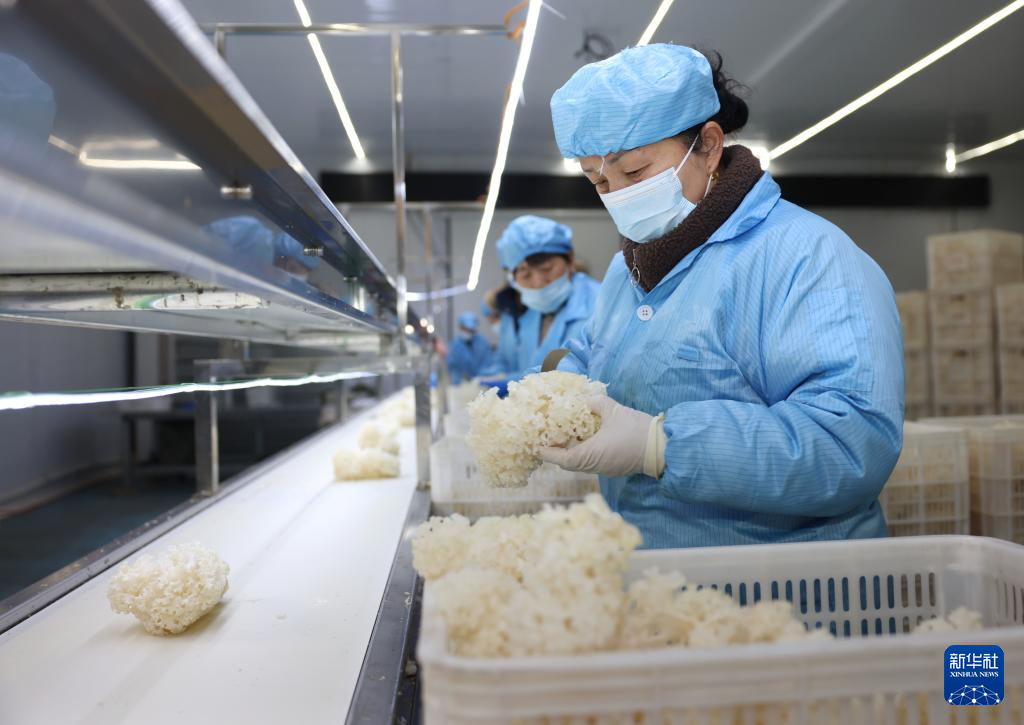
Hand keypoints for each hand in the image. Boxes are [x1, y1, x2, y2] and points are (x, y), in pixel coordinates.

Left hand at [539, 395, 664, 477]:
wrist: (663, 447)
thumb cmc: (635, 430)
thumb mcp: (613, 411)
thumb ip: (595, 403)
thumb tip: (586, 398)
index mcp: (591, 456)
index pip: (561, 459)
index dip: (548, 452)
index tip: (537, 446)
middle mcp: (595, 466)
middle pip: (570, 463)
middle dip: (558, 451)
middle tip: (550, 436)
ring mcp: (606, 468)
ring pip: (582, 463)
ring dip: (573, 451)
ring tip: (566, 435)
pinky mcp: (615, 467)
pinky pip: (594, 461)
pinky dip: (586, 451)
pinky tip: (587, 438)